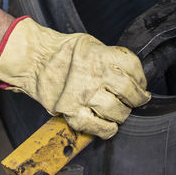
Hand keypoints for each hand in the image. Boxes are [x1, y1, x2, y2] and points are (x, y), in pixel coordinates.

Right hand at [0, 16, 150, 138]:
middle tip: (134, 101)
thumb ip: (111, 58)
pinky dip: (107, 129)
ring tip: (119, 111)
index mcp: (100, 56)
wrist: (34, 59)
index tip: (141, 85)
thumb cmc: (62, 52)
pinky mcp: (71, 111)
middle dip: (136, 99)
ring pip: (116, 112)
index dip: (141, 79)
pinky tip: (109, 125)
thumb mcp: (91, 45)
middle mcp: (93, 75)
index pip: (133, 68)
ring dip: (122, 114)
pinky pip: (97, 127)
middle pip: (129, 92)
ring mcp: (82, 95)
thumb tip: (131, 74)